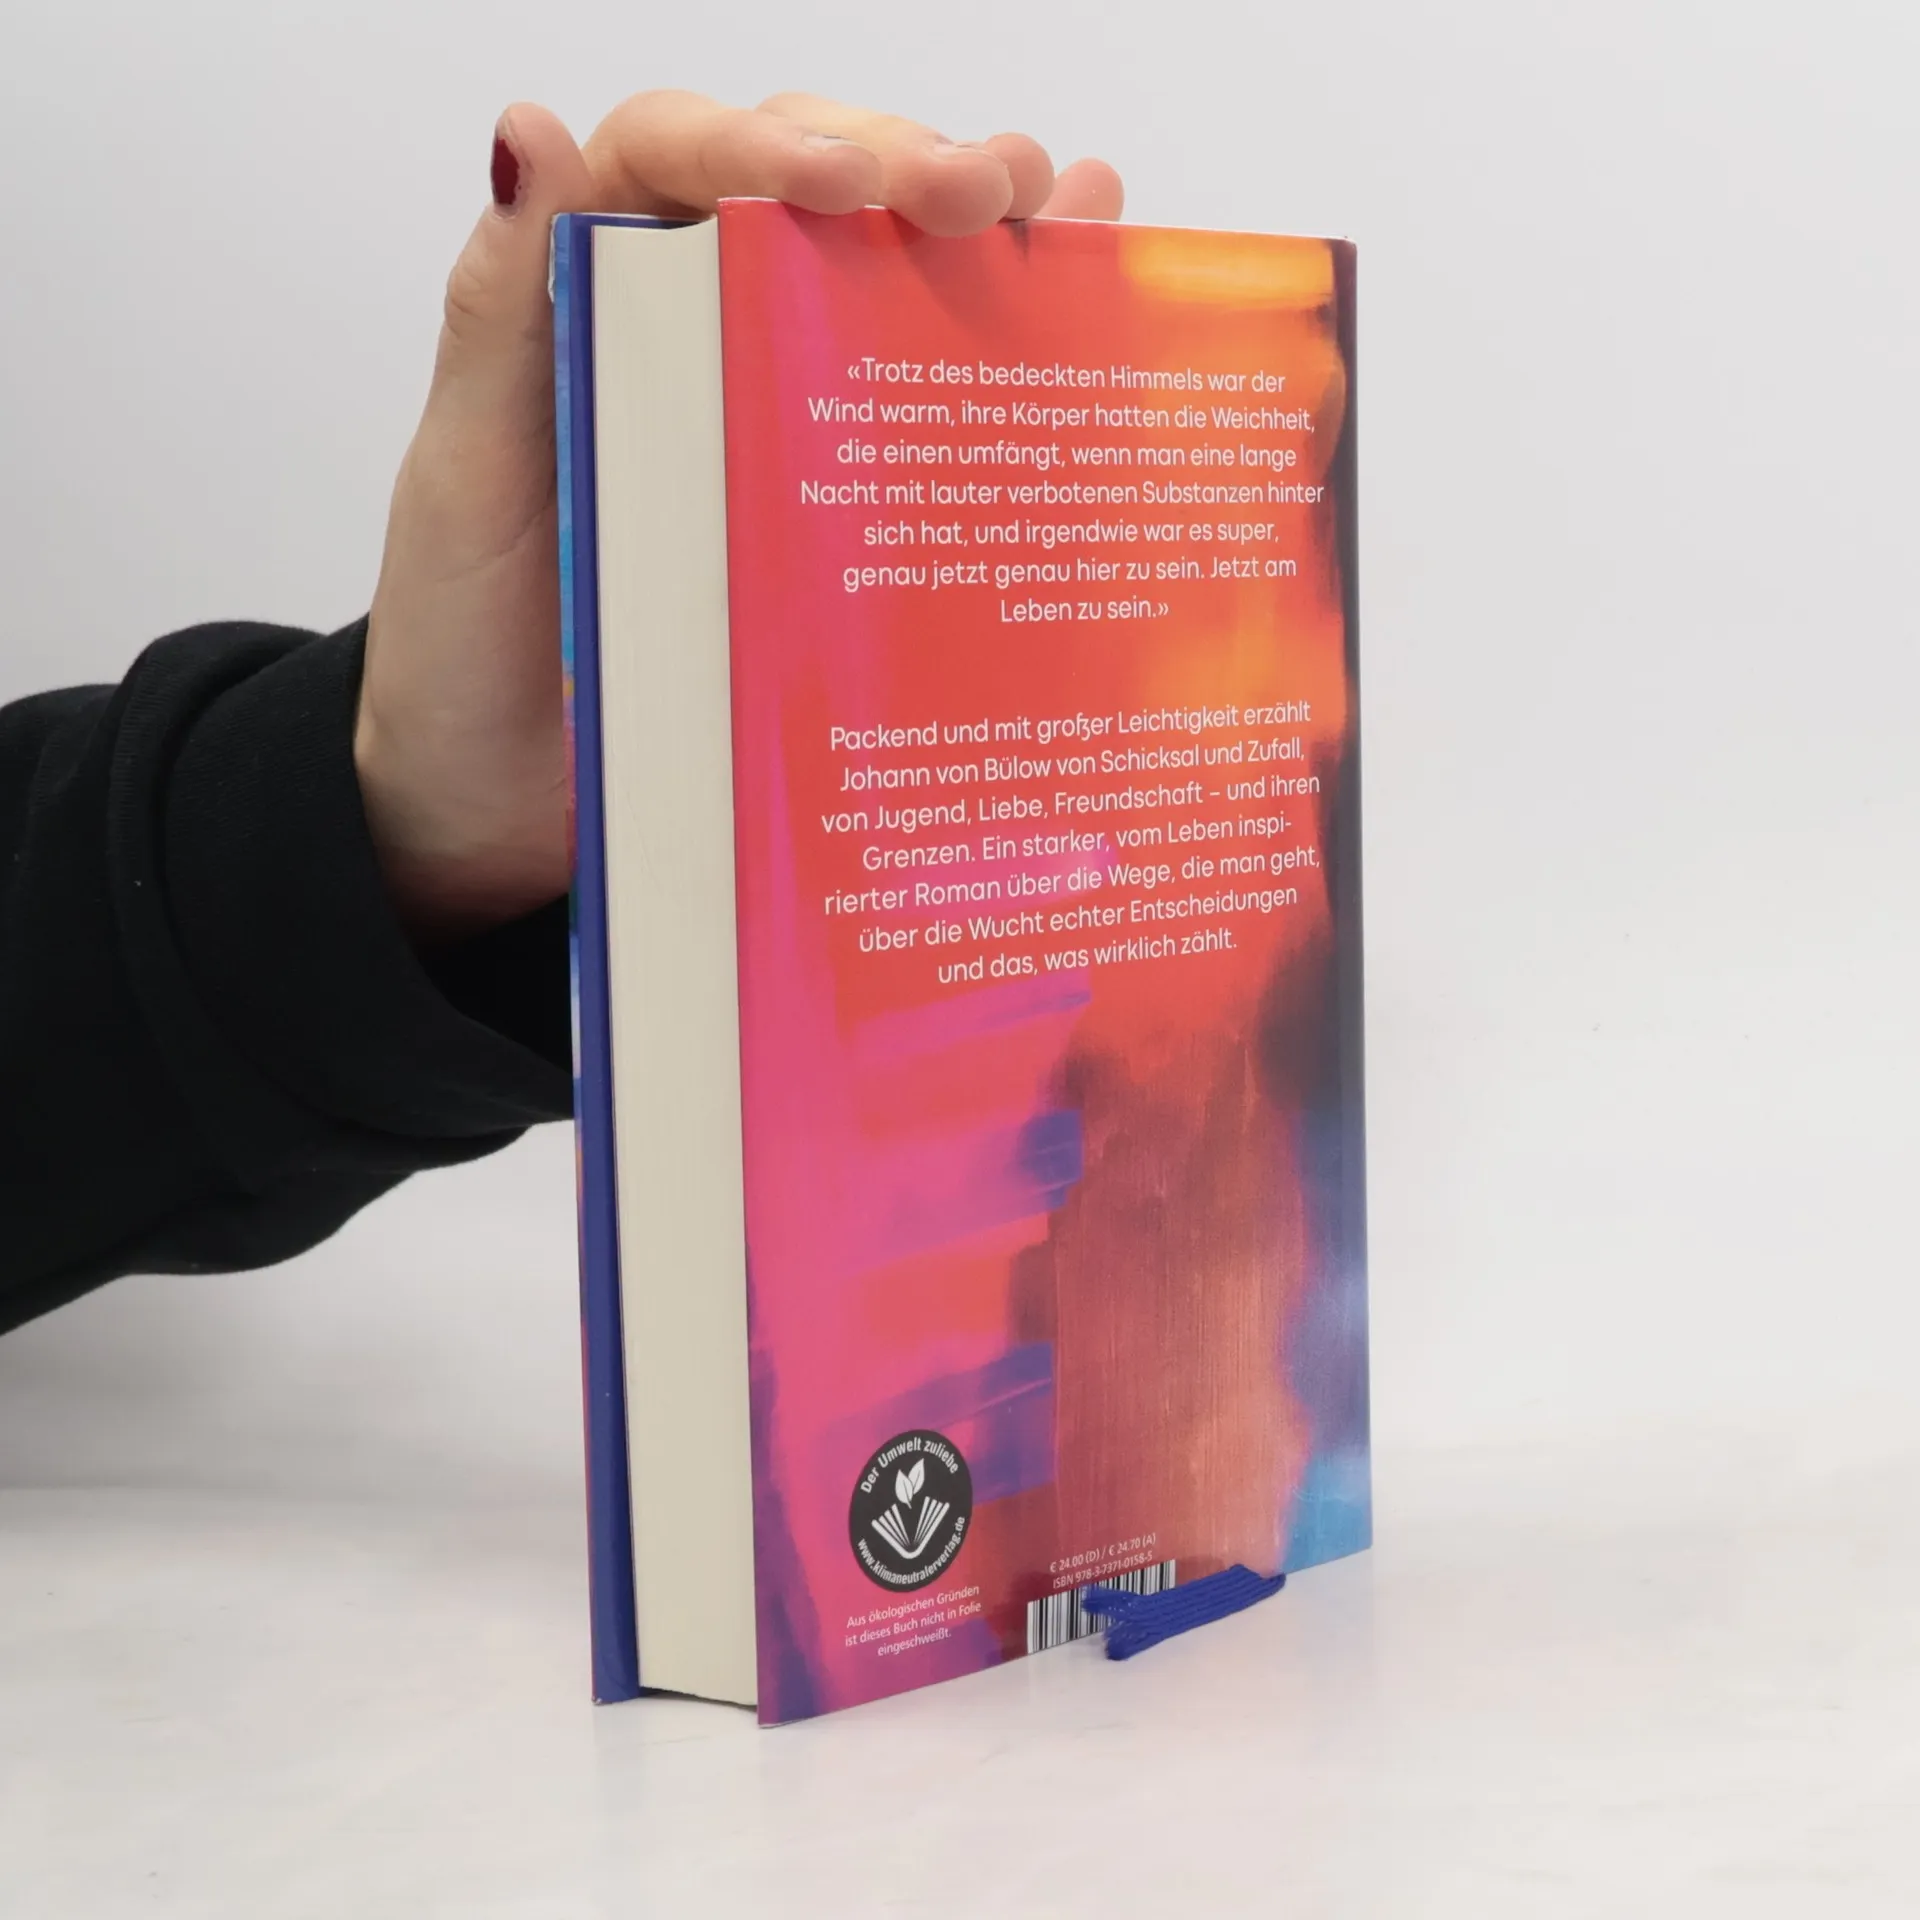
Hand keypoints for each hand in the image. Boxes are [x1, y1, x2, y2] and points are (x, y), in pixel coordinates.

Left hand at [356, 92, 1123, 941]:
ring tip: (1066, 209)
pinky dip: (1002, 337)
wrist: (491, 802)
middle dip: (909, 167)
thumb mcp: (472, 474)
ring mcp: (769, 418)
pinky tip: (1082, 285)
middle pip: (809, 196)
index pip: (681, 159)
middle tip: (991, 191)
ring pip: (881, 280)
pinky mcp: (828, 509)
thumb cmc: (463, 642)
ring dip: (977, 230)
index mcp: (590, 300)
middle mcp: (692, 336)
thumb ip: (501, 311)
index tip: (855, 184)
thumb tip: (523, 130)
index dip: (771, 140)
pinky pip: (916, 405)